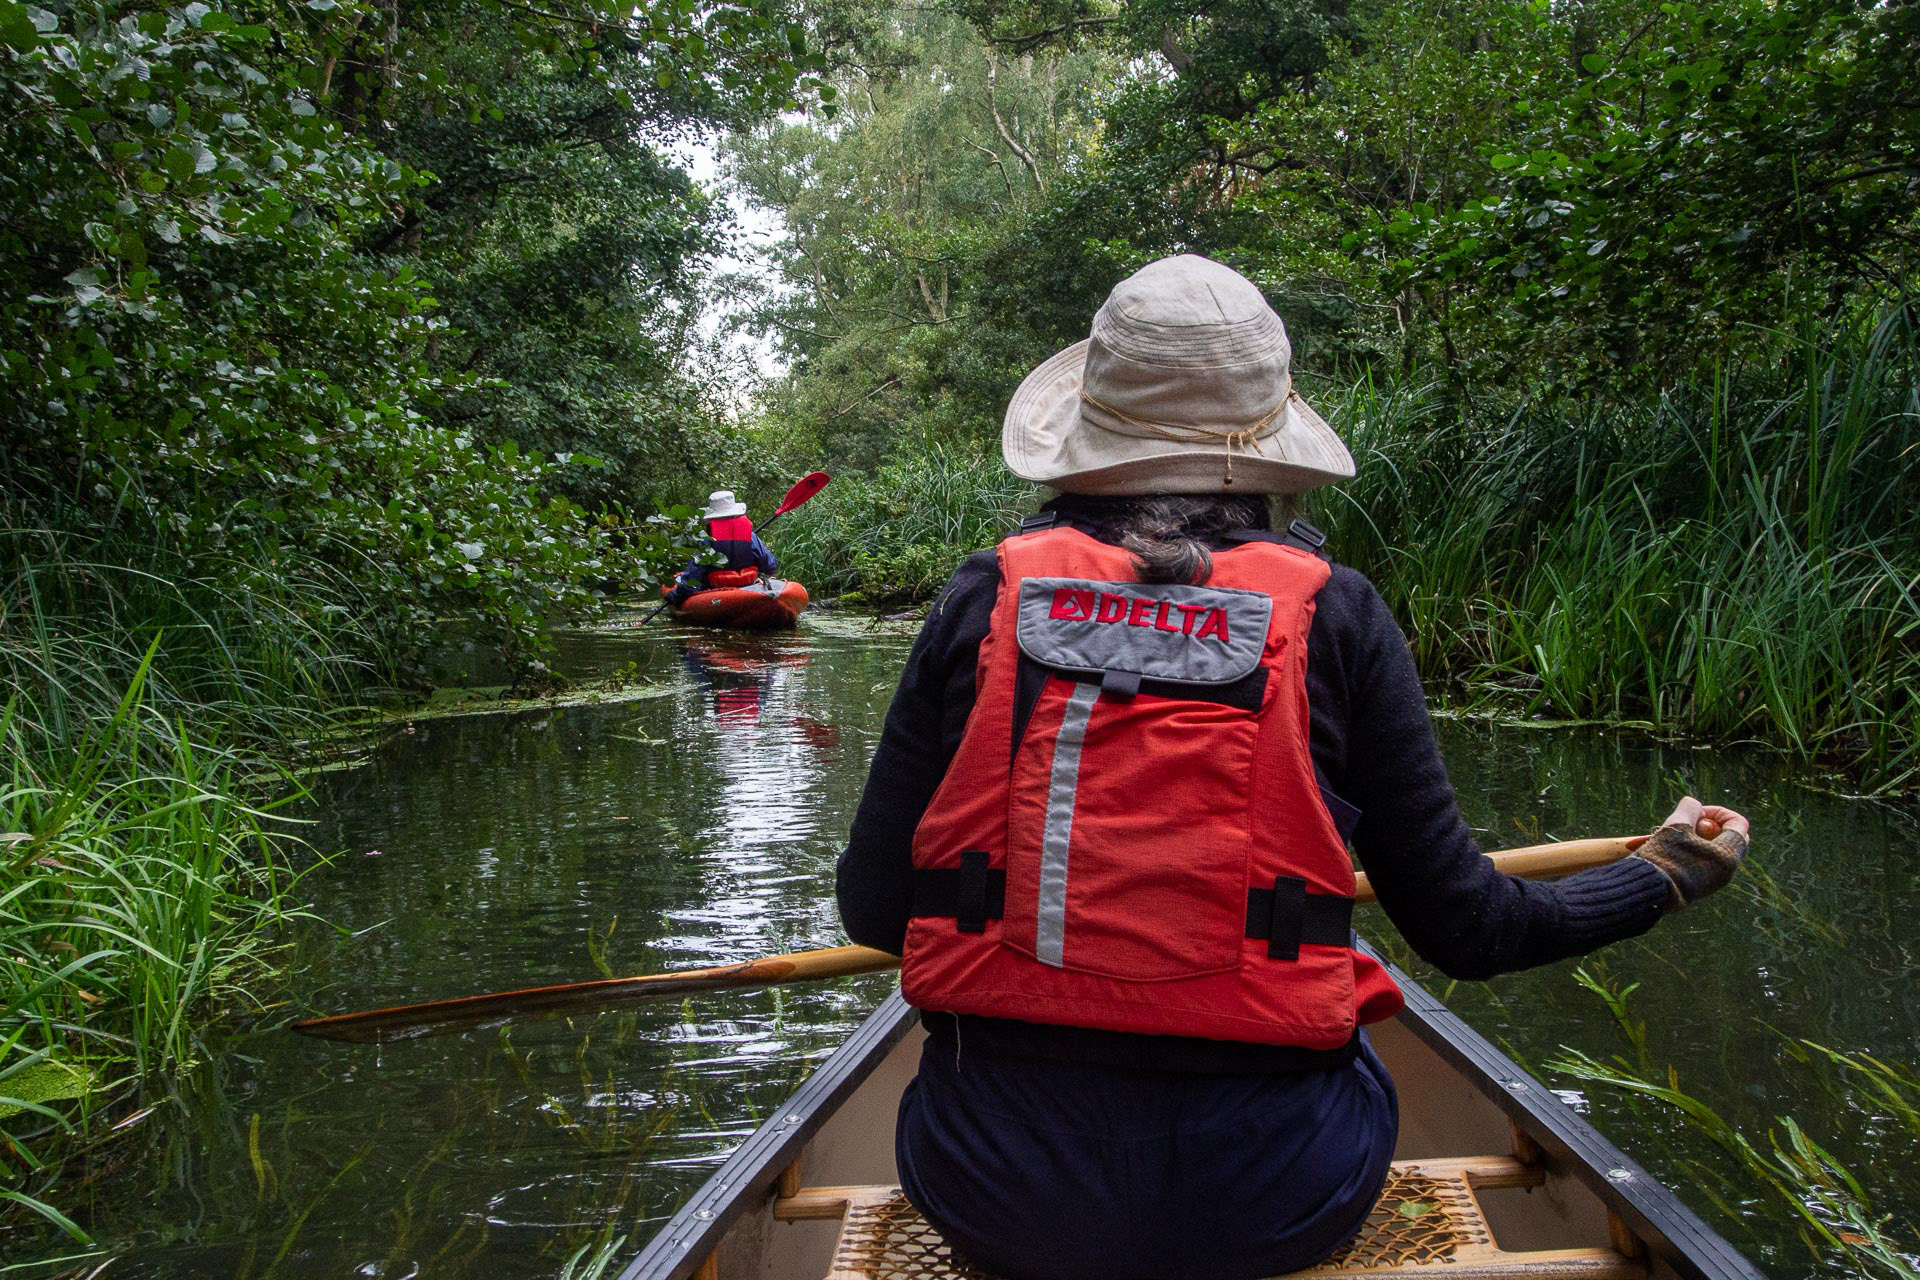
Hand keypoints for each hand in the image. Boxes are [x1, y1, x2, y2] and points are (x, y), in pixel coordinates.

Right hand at [1632, 795, 1750, 909]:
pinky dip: (1696, 852)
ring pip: (1718, 850)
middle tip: (1690, 824)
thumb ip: (1689, 809)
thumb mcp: (1677, 825)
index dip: (1718, 812)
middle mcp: (1727, 870)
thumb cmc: (1665, 857)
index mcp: (1728, 854)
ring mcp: (1716, 880)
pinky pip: (1708, 863)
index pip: (1738, 823)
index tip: (1697, 813)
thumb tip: (1694, 804)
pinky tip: (1675, 852)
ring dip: (1701, 839)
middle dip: (1711, 826)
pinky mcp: (1703, 887)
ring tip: (1678, 838)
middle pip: (1731, 837)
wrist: (1649, 889)